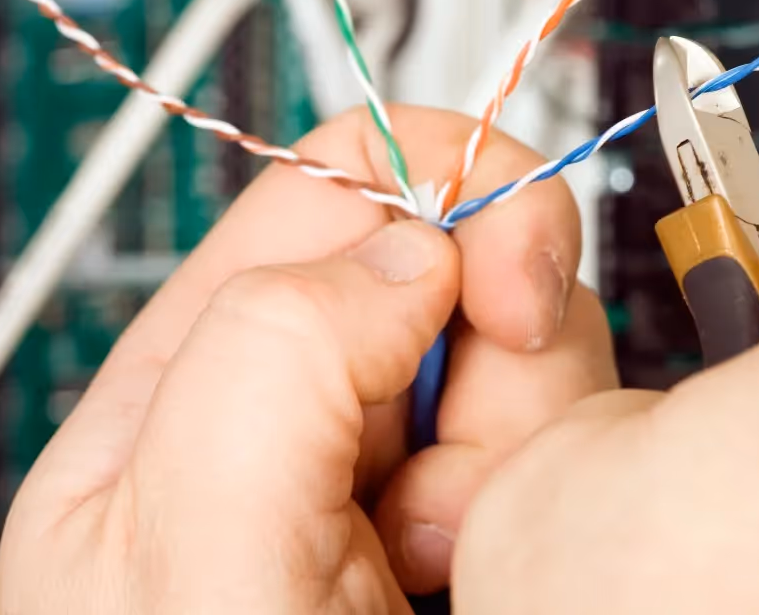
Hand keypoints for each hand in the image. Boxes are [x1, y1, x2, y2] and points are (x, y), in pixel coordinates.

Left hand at [0, 106, 615, 612]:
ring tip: (462, 556)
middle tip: (455, 483)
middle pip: (452, 261)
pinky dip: (565, 493)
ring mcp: (401, 470)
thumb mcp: (186, 566)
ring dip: (529, 440)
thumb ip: (271, 362)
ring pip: (529, 350)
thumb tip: (413, 252)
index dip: (438, 192)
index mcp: (189, 392)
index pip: (331, 189)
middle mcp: (299, 414)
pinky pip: (572, 439)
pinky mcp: (494, 515)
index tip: (498, 286)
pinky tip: (501, 568)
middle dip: (495, 349)